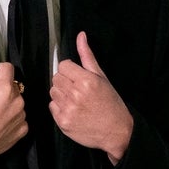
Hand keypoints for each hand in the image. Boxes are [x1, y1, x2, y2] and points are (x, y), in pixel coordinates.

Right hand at [0, 40, 27, 168]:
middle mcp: (18, 100)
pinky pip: (20, 117)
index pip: (7, 68)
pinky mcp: (24, 129)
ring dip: (8, 104)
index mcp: (5, 88)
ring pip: (17, 101)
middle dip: (2, 89)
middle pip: (13, 85)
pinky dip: (12, 118)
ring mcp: (22, 116)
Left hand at [51, 32, 133, 163]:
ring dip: (61, 94)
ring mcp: (68, 109)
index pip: (63, 65)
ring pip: (52, 91)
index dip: (70, 70)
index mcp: (86, 81)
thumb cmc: (111, 103)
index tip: (78, 76)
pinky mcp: (62, 122)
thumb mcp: (102, 77)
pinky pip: (52, 106)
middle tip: (78, 89)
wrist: (117, 131)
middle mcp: (75, 94)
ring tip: (76, 100)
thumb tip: (80, 36)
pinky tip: (73, 109)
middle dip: (65, 81)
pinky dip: (60, 107)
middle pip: (56, 77)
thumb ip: (87, 56)